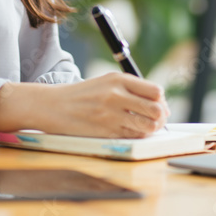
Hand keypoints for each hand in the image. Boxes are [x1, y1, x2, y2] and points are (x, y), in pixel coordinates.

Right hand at [0, 73, 169, 138]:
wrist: (54, 106)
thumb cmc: (83, 95)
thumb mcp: (107, 82)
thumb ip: (131, 89)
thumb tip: (158, 102)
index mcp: (119, 79)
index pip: (155, 91)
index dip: (161, 102)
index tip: (158, 107)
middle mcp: (117, 95)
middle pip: (156, 109)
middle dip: (160, 117)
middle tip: (156, 121)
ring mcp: (111, 114)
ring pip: (147, 126)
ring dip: (150, 129)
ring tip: (143, 128)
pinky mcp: (105, 131)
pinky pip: (133, 136)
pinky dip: (136, 136)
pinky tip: (130, 133)